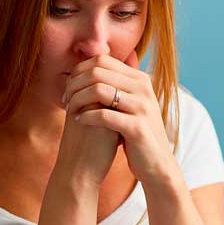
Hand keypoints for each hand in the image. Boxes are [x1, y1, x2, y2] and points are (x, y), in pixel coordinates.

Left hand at [63, 52, 180, 190]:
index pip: (102, 60)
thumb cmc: (137, 134)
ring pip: (99, 90)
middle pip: (97, 72)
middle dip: (75, 84)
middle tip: (66, 100)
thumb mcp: (130, 105)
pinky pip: (104, 115)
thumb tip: (87, 71)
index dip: (80, 71)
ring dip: (78, 99)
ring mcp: (142, 107)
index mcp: (140, 79)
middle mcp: (143, 88)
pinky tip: (79, 122)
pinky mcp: (137, 128)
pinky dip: (87, 117)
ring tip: (70, 110)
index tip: (69, 87)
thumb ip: (115, 87)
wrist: (157, 164)